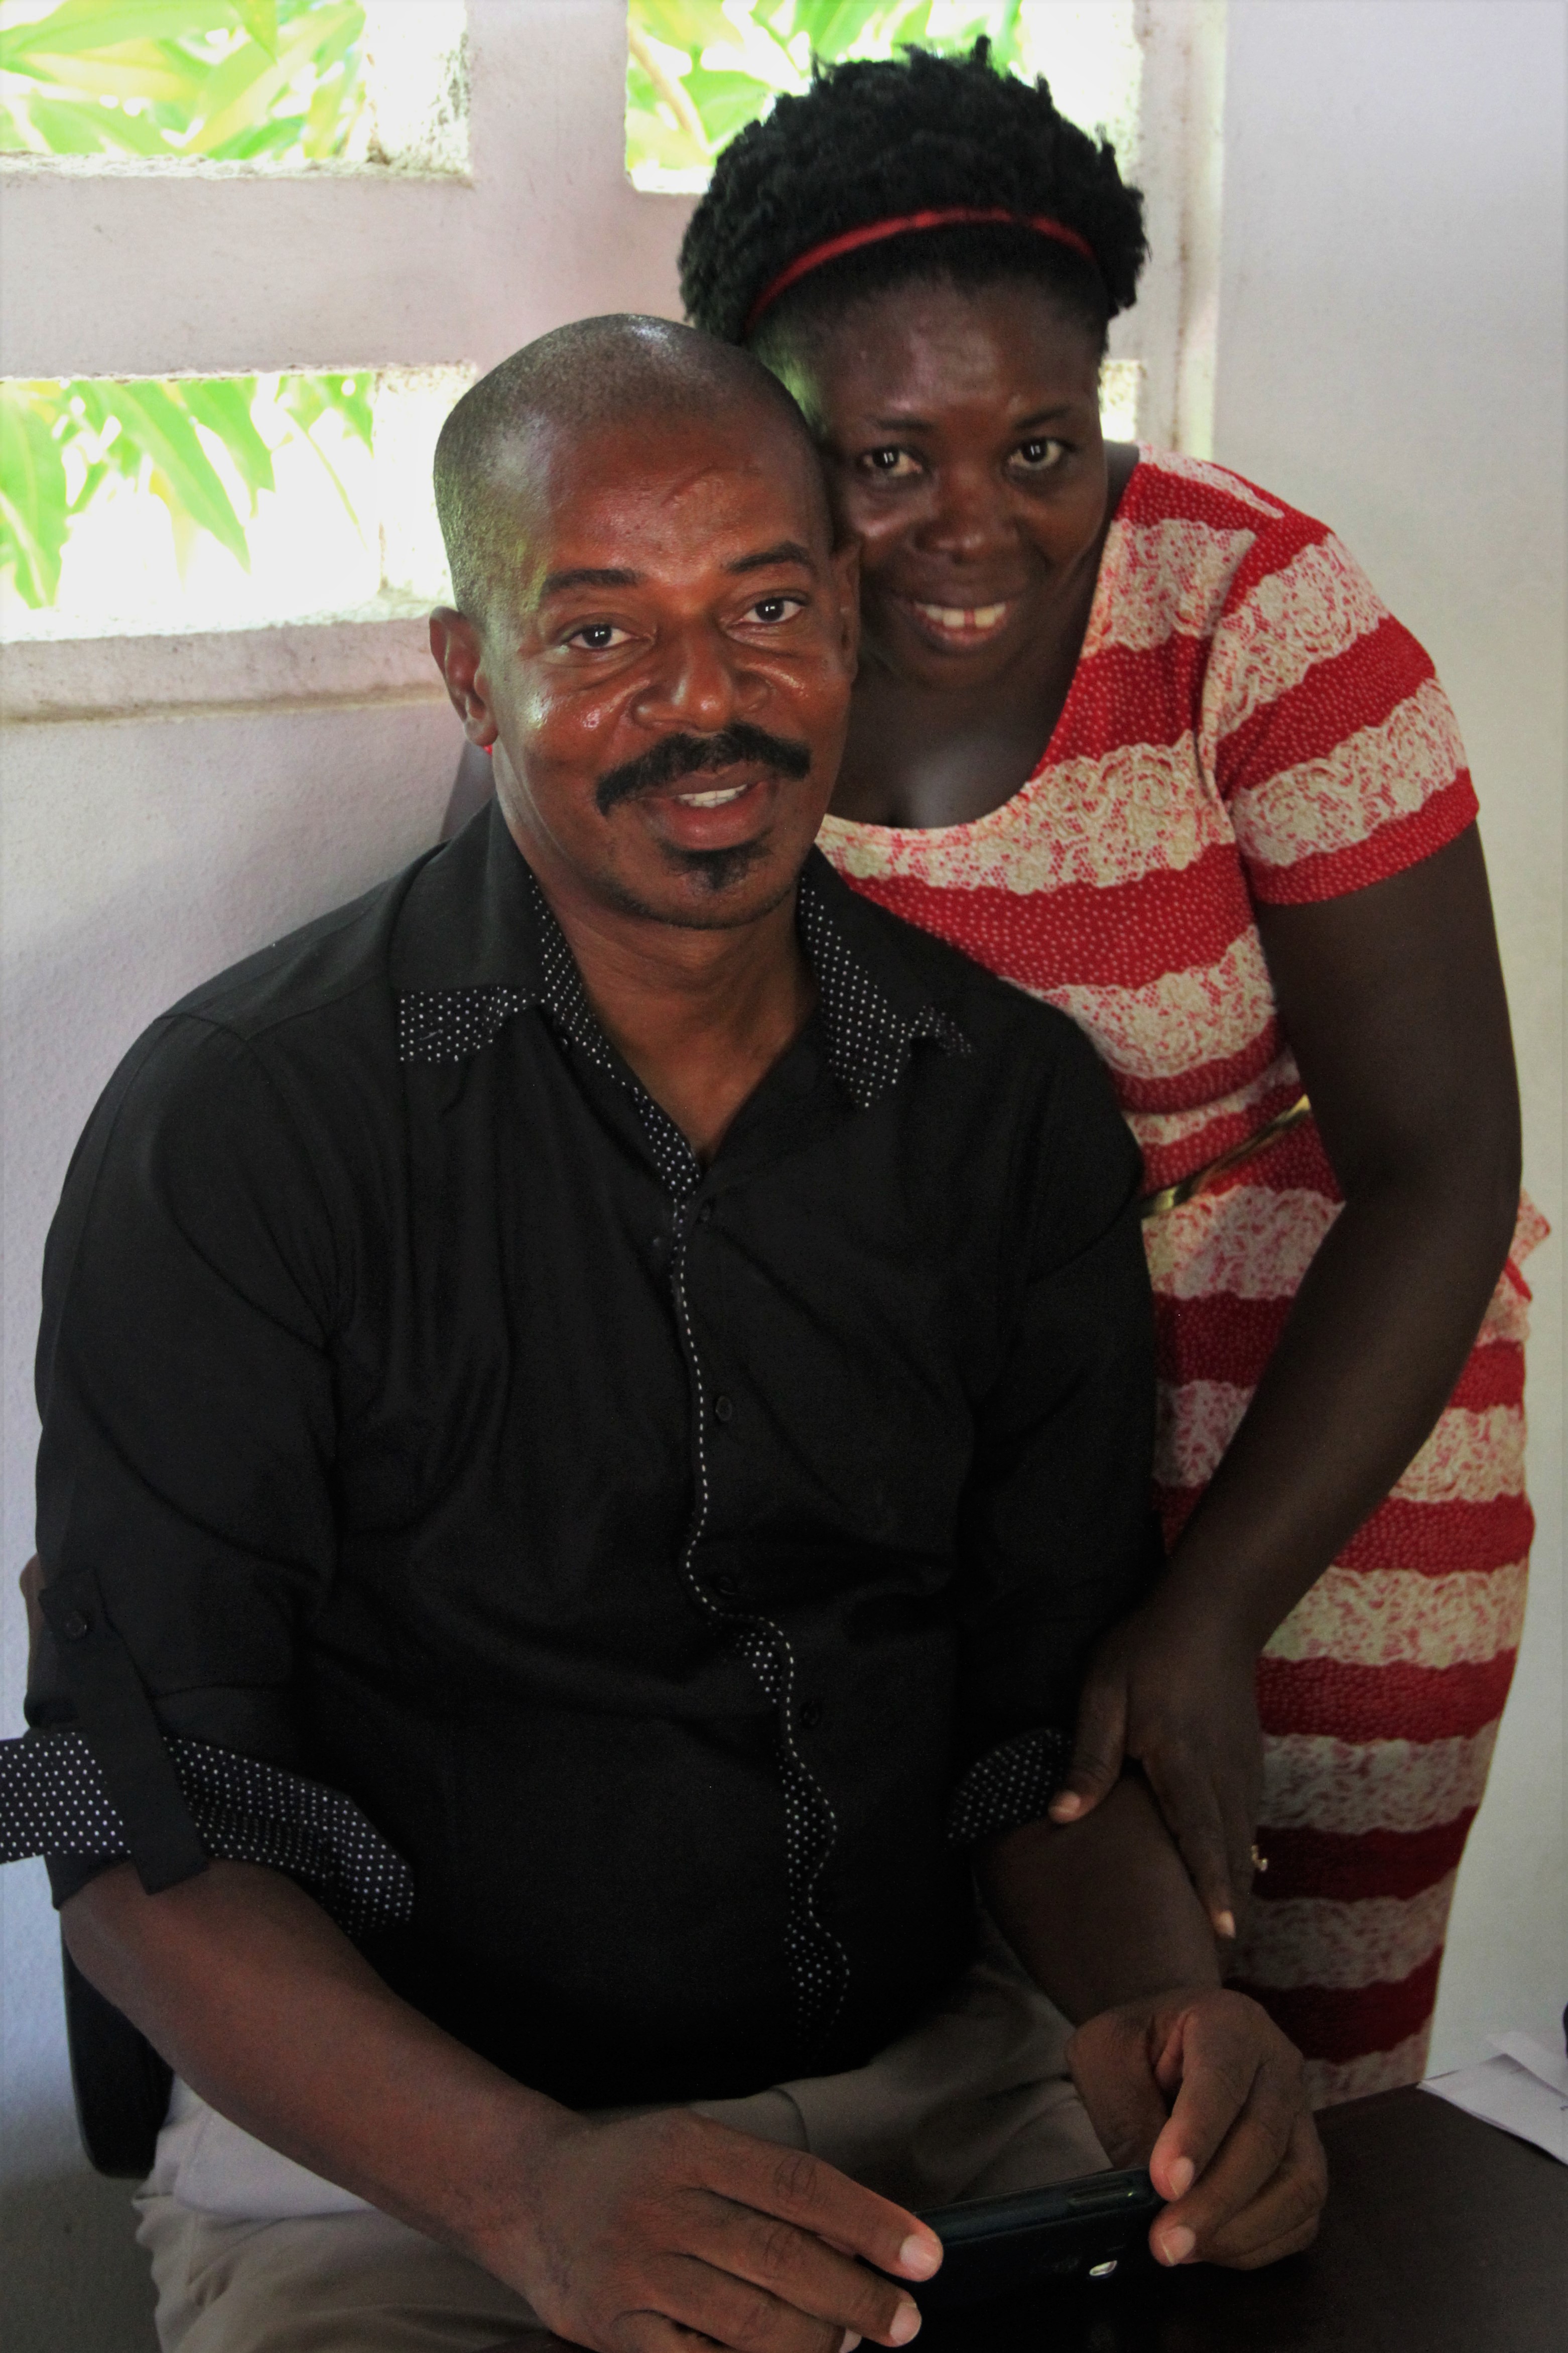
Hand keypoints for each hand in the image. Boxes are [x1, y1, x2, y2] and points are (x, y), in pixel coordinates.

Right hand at [489, 2105, 942, 2352]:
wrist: (527, 2192)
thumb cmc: (634, 2171)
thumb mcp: (696, 2146)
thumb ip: (766, 2186)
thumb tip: (856, 2241)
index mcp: (694, 2147)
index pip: (801, 2185)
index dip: (870, 2221)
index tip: (925, 2257)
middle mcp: (665, 2204)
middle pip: (782, 2258)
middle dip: (857, 2297)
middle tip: (904, 2320)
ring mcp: (637, 2271)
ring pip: (749, 2322)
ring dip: (816, 2344)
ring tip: (850, 2344)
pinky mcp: (614, 2330)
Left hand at [1050, 1598, 1261, 1937]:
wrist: (1212, 1615)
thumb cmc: (1147, 1652)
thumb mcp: (1105, 1693)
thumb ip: (1088, 1757)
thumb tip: (1062, 1817)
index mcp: (1182, 1761)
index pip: (1197, 1834)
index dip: (1209, 1887)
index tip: (1223, 1935)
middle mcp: (1221, 1775)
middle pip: (1229, 1854)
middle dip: (1226, 1911)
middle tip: (1218, 1970)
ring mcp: (1242, 1772)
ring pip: (1242, 1844)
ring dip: (1235, 1893)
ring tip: (1225, 1948)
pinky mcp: (1248, 1766)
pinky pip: (1246, 1825)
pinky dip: (1240, 1861)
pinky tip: (1232, 1890)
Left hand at [1068, 1986, 1325, 2269]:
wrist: (1167, 2038)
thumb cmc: (1136, 2045)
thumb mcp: (1106, 2055)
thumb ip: (1128, 2112)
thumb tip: (1152, 2192)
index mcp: (1228, 2022)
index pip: (1222, 2079)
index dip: (1198, 2135)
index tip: (1165, 2184)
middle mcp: (1278, 2065)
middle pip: (1264, 2138)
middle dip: (1214, 2200)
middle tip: (1167, 2242)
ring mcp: (1301, 2116)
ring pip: (1298, 2183)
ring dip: (1241, 2230)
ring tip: (1185, 2249)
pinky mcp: (1306, 2161)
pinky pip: (1302, 2216)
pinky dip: (1261, 2244)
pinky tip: (1212, 2248)